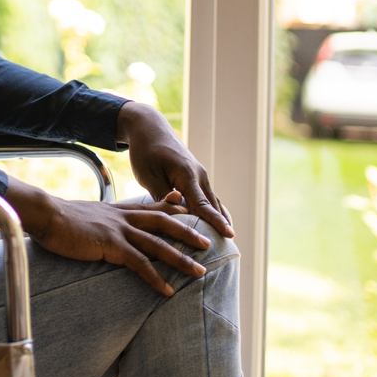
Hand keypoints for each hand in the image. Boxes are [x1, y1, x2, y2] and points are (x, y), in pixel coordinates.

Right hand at [4, 178, 211, 295]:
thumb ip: (98, 218)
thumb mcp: (85, 214)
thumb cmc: (59, 219)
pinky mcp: (111, 245)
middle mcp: (123, 217)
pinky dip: (155, 278)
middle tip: (208, 243)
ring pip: (158, 244)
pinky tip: (167, 291)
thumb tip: (99, 223)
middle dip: (188, 232)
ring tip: (199, 272)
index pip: (151, 206)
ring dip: (181, 259)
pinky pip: (139, 264)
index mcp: (118, 210)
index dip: (172, 207)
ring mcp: (119, 230)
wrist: (46, 215)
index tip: (188, 207)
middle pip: (164, 222)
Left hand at [116, 102, 234, 237]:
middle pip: (212, 205)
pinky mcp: (196, 178)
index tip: (229, 235)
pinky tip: (217, 226)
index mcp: (186, 174)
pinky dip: (213, 211)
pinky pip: (208, 198)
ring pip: (213, 202)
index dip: (215, 221)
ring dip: (220, 220)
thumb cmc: (145, 151)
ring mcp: (199, 176)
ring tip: (229, 243)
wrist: (149, 128)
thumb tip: (180, 209)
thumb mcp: (147, 174)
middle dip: (221, 226)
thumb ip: (163, 194)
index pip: (202, 203)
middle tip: (231, 248)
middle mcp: (198, 175)